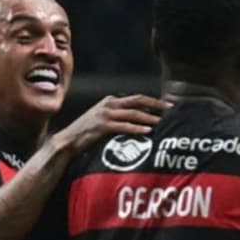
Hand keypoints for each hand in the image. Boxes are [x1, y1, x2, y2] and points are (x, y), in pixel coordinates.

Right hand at [51, 94, 168, 154]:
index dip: (153, 101)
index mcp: (110, 101)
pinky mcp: (102, 126)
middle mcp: (109, 104)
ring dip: (149, 117)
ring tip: (162, 122)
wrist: (68, 141)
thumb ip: (118, 117)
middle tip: (171, 109)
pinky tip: (147, 131)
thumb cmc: (86, 133)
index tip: (167, 105)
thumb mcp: (103, 120)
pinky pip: (123, 126)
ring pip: (133, 113)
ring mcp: (105, 114)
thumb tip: (139, 121)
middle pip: (138, 100)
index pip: (136, 98)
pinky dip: (136, 128)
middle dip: (156, 104)